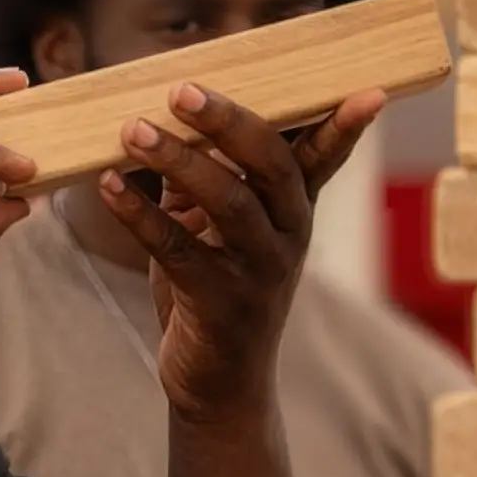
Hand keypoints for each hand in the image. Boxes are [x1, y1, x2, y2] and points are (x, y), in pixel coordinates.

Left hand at [99, 85, 385, 424]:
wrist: (218, 386)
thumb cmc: (215, 290)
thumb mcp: (216, 228)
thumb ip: (203, 177)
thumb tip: (167, 116)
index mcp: (293, 210)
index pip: (324, 157)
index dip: (343, 125)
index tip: (368, 91)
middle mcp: (288, 236)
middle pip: (272, 166)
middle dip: (229, 122)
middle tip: (181, 90)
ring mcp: (259, 271)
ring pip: (228, 203)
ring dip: (178, 160)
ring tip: (132, 130)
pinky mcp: (220, 303)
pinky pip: (177, 250)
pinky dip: (138, 215)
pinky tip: (108, 186)